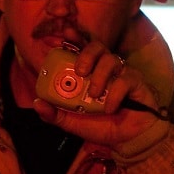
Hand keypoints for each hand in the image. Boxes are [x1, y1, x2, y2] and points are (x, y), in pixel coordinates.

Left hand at [33, 41, 160, 149]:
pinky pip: (124, 79)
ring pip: (110, 59)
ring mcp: (121, 73)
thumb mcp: (73, 122)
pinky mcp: (136, 82)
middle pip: (97, 46)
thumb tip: (37, 103)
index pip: (81, 48)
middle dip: (86, 54)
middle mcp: (105, 68)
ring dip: (99, 76)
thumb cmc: (102, 126)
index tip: (66, 33)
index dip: (75, 37)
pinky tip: (109, 108)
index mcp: (89, 72)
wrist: (129, 140)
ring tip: (94, 94)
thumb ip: (56, 114)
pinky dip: (115, 94)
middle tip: (79, 71)